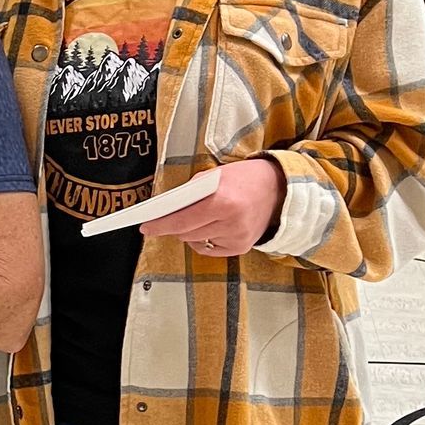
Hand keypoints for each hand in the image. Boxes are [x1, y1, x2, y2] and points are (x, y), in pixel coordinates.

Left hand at [150, 157, 284, 257]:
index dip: (160, 225)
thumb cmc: (243, 178)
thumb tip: (165, 208)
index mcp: (223, 201)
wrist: (279, 189)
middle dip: (171, 226)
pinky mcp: (241, 248)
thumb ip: (190, 192)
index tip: (145, 227)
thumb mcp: (215, 175)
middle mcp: (232, 223)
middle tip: (162, 219)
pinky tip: (209, 226)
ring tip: (196, 217)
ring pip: (195, 241)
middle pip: (186, 233)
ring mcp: (237, 238)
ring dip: (188, 231)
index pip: (182, 220)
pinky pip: (208, 248)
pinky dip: (202, 239)